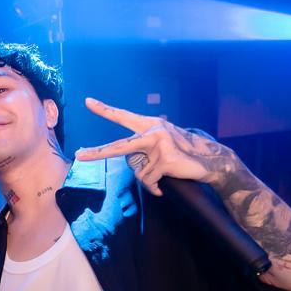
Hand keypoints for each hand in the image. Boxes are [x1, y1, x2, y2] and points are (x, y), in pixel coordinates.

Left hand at [75, 97, 235, 195]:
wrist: (211, 161)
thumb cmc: (182, 155)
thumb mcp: (160, 149)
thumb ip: (143, 151)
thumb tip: (133, 168)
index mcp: (149, 125)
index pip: (123, 117)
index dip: (105, 110)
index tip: (87, 102)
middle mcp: (153, 131)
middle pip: (118, 147)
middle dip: (97, 153)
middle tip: (79, 155)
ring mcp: (159, 144)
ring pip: (138, 172)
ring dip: (148, 180)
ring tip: (162, 176)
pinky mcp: (165, 159)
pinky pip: (149, 181)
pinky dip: (155, 188)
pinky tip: (164, 186)